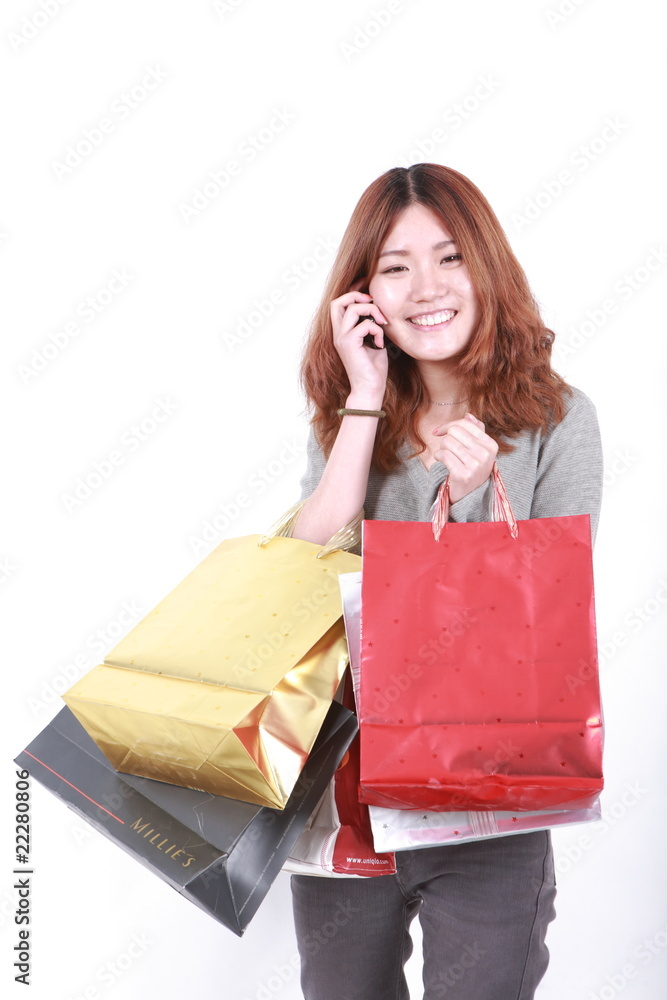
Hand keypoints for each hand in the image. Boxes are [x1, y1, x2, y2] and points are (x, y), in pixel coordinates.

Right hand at [330, 280, 388, 400]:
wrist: (369, 389)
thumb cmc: (373, 369)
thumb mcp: (373, 341)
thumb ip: (372, 326)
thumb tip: (379, 312)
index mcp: (342, 333)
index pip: (339, 305)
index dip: (353, 294)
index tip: (371, 297)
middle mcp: (338, 334)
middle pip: (337, 302)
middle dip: (357, 296)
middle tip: (373, 304)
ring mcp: (342, 338)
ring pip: (352, 308)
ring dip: (372, 311)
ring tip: (382, 323)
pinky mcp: (349, 344)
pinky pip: (365, 325)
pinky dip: (377, 330)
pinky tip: (380, 343)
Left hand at [432, 414, 497, 503]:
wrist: (469, 497)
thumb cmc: (472, 469)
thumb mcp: (479, 450)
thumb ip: (476, 431)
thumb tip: (468, 415)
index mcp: (491, 445)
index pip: (466, 423)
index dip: (449, 425)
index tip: (440, 431)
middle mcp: (485, 454)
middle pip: (455, 431)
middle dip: (446, 438)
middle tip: (447, 449)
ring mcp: (475, 465)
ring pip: (447, 442)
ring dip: (442, 449)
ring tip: (446, 457)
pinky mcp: (463, 475)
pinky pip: (443, 455)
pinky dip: (438, 457)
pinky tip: (441, 461)